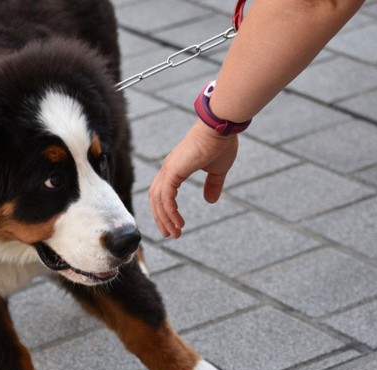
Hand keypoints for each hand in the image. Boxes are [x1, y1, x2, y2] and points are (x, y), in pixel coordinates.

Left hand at [148, 120, 238, 237]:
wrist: (221, 128)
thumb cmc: (220, 144)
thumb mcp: (217, 171)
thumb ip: (213, 185)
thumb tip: (210, 200)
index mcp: (175, 168)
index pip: (162, 192)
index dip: (165, 210)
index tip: (173, 225)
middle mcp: (168, 169)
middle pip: (155, 198)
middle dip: (161, 218)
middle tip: (169, 234)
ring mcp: (168, 169)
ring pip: (159, 200)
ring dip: (165, 219)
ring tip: (175, 233)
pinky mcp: (173, 171)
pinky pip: (166, 197)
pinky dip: (170, 212)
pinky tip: (178, 223)